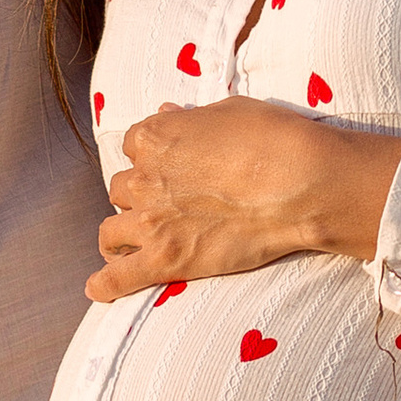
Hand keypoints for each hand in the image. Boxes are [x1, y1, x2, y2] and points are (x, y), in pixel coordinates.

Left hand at [90, 95, 400, 303]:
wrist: (300, 184)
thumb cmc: (274, 140)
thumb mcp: (230, 111)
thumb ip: (189, 118)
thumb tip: (166, 112)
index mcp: (154, 138)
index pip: (133, 146)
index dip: (151, 158)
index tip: (170, 166)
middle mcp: (143, 179)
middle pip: (121, 189)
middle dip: (139, 196)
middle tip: (167, 206)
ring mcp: (150, 222)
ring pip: (110, 232)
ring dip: (120, 237)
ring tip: (132, 245)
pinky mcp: (164, 260)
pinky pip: (117, 279)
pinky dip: (105, 285)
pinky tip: (100, 288)